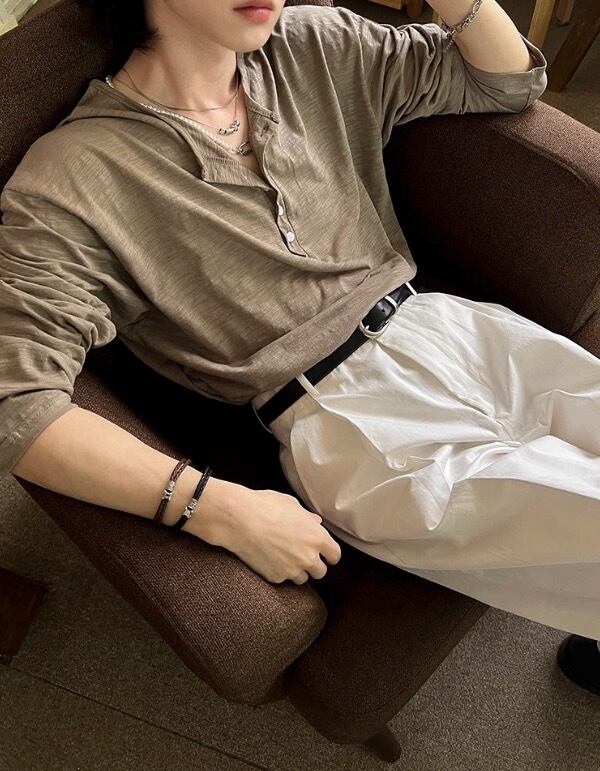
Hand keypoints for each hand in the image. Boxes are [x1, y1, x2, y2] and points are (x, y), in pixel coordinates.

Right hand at [213, 485, 341, 584]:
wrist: (239, 519)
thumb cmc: (265, 506)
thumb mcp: (291, 505)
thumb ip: (307, 517)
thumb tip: (316, 522)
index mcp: (317, 537)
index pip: (335, 555)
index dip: (329, 554)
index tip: (324, 554)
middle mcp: (308, 556)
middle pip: (321, 571)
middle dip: (313, 564)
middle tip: (301, 554)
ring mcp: (292, 569)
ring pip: (302, 578)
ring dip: (297, 570)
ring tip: (284, 557)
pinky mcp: (276, 577)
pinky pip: (282, 578)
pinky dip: (278, 572)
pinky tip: (269, 558)